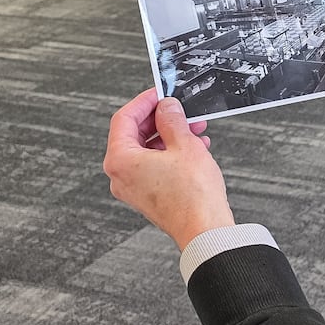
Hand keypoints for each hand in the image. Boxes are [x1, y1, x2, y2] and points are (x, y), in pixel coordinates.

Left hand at [103, 90, 234, 250]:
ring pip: (147, 150)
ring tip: (195, 129)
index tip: (160, 94)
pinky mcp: (148, 196)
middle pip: (135, 134)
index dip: (144, 102)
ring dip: (170, 136)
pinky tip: (194, 148)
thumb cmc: (193, 196)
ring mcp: (133, 188)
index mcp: (120, 160)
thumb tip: (167, 107)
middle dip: (161, 119)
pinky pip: (154, 166)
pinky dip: (171, 153)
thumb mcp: (184, 145)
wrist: (205, 230)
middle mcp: (120, 176)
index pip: (124, 118)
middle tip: (181, 110)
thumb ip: (172, 119)